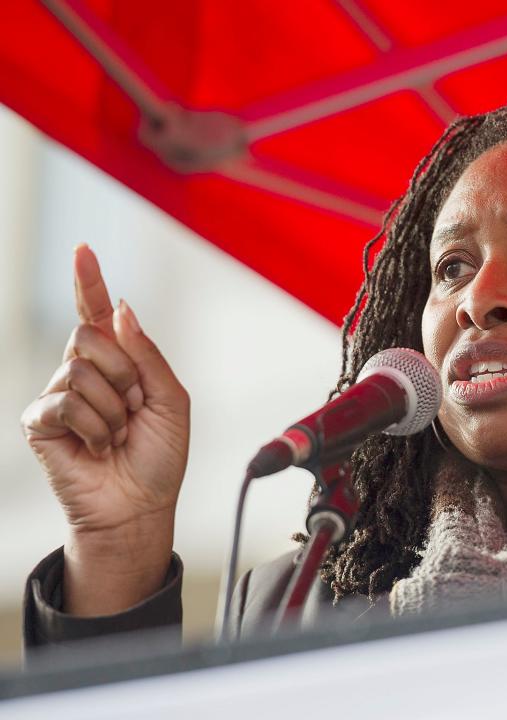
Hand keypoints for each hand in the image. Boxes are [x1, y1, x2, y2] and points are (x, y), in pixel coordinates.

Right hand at [20, 245, 189, 612]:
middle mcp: (84, 372)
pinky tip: (98, 447)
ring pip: (81, 370)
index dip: (88, 282)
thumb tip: (118, 309)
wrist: (140, 506)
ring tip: (117, 435)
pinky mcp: (40, 422)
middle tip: (133, 409)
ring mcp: (59, 394)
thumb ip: (146, 354)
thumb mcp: (170, 400)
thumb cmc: (158, 457)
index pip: (96, 314)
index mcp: (118, 363)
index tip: (83, 249)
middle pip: (91, 336)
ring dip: (113, 409)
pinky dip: (95, 428)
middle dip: (124, 374)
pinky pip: (66, 403)